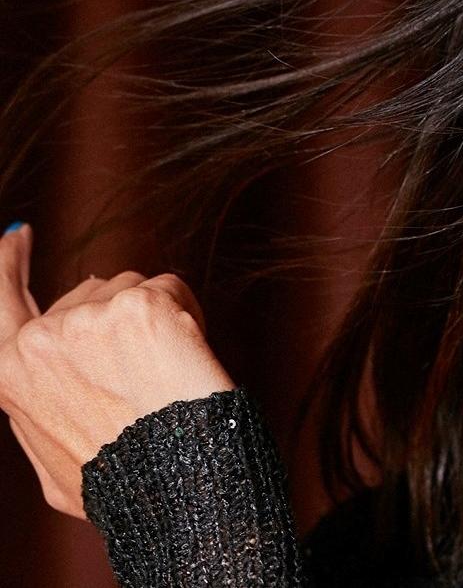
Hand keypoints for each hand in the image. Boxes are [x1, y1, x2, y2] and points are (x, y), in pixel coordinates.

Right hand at [0, 223, 235, 519]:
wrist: (173, 481)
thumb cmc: (124, 484)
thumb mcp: (55, 463)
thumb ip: (42, 415)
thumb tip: (48, 401)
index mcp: (11, 375)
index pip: (3, 301)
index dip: (9, 263)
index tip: (19, 235)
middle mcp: (41, 340)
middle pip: (90, 294)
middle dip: (123, 316)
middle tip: (150, 354)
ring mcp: (88, 318)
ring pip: (133, 288)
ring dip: (158, 320)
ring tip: (169, 377)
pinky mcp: (140, 305)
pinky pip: (171, 289)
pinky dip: (189, 318)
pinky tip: (187, 359)